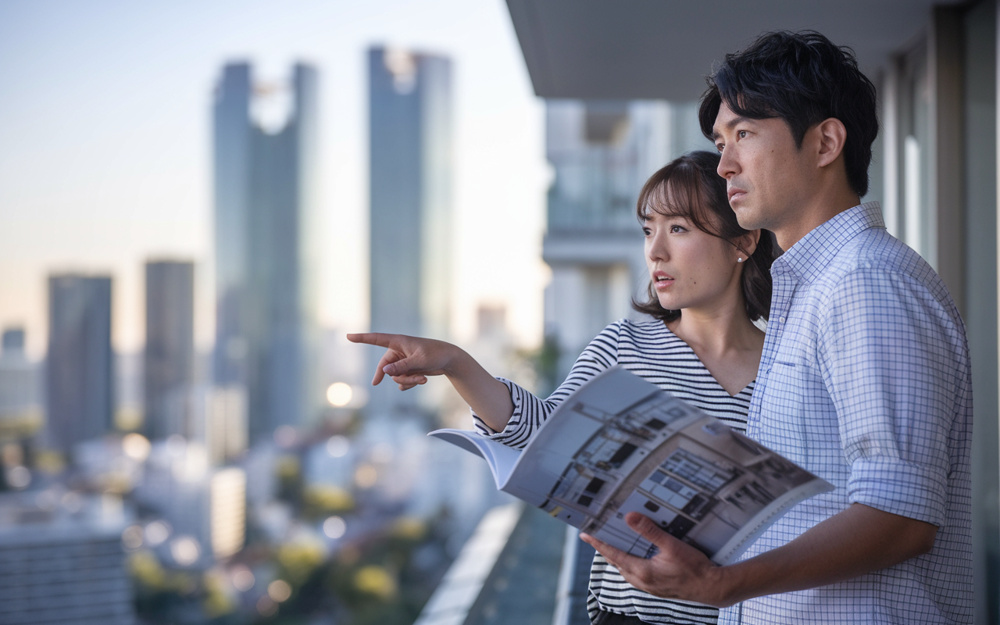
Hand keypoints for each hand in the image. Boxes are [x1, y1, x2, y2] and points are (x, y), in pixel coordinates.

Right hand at [346, 332, 461, 389]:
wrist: (450, 360)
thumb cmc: (436, 354)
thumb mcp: (419, 360)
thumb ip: (401, 366)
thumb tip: (384, 371)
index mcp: (398, 341)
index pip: (376, 339)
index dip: (362, 338)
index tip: (348, 336)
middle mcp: (398, 351)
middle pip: (385, 368)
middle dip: (399, 377)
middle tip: (416, 379)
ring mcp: (402, 361)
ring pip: (395, 377)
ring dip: (408, 380)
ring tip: (423, 379)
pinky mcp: (407, 369)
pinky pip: (401, 381)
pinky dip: (410, 383)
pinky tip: (421, 381)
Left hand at [581, 512, 728, 606]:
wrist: (711, 587)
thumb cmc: (694, 568)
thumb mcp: (671, 545)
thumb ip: (650, 531)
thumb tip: (629, 517)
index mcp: (641, 571)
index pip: (613, 554)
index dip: (597, 543)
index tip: (585, 534)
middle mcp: (642, 581)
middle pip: (616, 562)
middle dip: (605, 549)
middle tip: (596, 536)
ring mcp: (649, 586)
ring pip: (625, 570)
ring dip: (617, 557)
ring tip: (612, 544)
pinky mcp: (656, 588)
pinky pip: (635, 575)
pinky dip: (629, 564)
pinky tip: (634, 558)